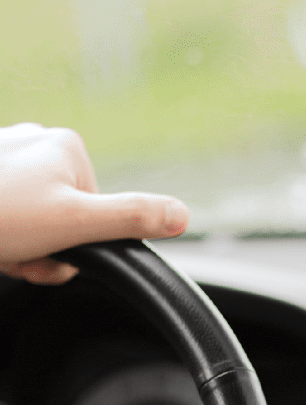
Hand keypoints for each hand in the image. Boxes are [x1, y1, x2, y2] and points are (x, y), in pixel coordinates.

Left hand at [0, 123, 188, 284]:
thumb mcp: (74, 224)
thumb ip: (131, 219)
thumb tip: (183, 216)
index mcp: (68, 148)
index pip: (98, 213)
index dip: (81, 245)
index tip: (55, 251)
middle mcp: (38, 144)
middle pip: (67, 220)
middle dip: (49, 251)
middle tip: (24, 255)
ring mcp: (7, 159)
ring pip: (37, 225)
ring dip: (24, 251)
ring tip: (2, 248)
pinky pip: (10, 219)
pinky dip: (3, 240)